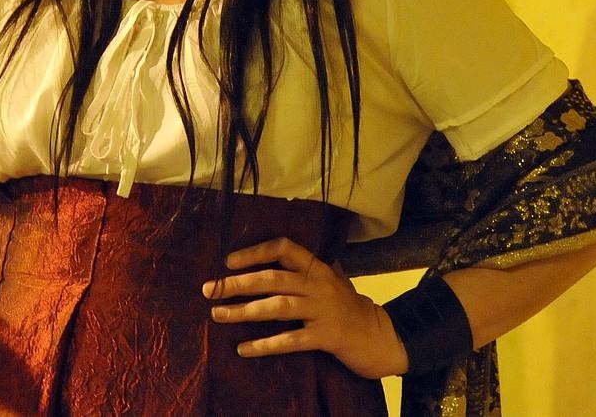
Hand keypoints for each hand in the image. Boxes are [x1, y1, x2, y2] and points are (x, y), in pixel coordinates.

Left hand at [203, 236, 408, 378]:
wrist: (386, 338)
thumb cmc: (352, 309)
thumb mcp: (333, 281)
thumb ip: (308, 270)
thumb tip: (273, 259)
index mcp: (318, 268)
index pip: (284, 248)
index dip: (254, 252)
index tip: (228, 262)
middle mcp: (319, 285)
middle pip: (272, 278)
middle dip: (237, 284)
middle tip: (209, 290)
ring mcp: (324, 311)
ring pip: (276, 307)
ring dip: (243, 311)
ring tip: (217, 315)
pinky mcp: (327, 337)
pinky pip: (290, 340)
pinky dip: (265, 344)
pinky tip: (244, 348)